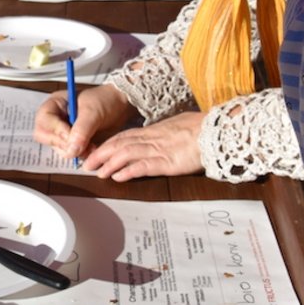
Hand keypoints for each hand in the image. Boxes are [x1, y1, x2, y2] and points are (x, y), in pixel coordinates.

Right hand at [34, 85, 134, 161]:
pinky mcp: (71, 142)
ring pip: (57, 147)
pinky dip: (80, 154)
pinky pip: (69, 153)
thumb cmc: (105, 100)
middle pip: (44, 136)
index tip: (70, 136)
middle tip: (78, 146)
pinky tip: (92, 149)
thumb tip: (71, 150)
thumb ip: (81, 130)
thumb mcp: (93, 112)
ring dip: (73, 151)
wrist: (120, 105)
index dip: (56, 130)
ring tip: (91, 147)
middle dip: (61, 144)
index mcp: (54, 104)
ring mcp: (62, 131)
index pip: (44, 120)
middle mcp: (54, 118)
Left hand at [81, 112, 204, 181]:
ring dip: (110, 164)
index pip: (125, 136)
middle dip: (102, 154)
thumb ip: (165, 133)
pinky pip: (143, 166)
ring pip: (126, 154)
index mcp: (154, 130)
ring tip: (97, 172)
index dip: (108, 144)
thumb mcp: (178, 127)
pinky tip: (117, 177)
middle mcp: (152, 139)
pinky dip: (128, 171)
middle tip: (87, 164)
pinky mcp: (167, 162)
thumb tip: (160, 137)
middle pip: (120, 144)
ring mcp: (159, 150)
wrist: (216, 130)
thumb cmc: (201, 128)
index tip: (97, 150)